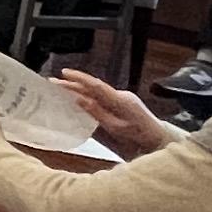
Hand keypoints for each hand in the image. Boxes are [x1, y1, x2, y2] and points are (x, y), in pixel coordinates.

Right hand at [55, 69, 174, 155]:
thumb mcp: (116, 128)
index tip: (64, 73)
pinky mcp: (122, 102)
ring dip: (79, 89)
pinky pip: (102, 96)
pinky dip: (88, 95)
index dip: (79, 78)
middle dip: (73, 83)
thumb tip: (80, 99)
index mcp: (119, 101)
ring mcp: (122, 97)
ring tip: (61, 87)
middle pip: (93, 87)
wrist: (157, 138)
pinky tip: (78, 96)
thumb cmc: (138, 136)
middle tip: (53, 81)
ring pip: (97, 91)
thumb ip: (98, 113)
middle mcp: (121, 95)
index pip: (96, 86)